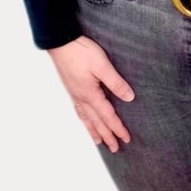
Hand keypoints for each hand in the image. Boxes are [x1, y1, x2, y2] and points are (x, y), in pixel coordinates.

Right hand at [47, 36, 134, 152]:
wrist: (60, 42)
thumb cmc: (81, 51)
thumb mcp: (102, 65)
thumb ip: (116, 83)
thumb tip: (129, 98)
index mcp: (91, 94)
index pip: (108, 116)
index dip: (118, 128)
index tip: (126, 139)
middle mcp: (82, 98)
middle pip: (96, 122)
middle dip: (107, 135)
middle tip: (115, 148)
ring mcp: (75, 94)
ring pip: (86, 118)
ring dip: (94, 131)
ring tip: (99, 142)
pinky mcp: (71, 88)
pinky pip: (79, 110)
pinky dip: (84, 120)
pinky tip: (85, 120)